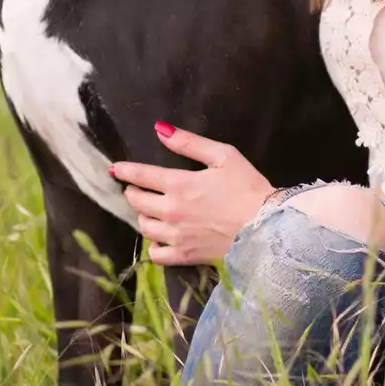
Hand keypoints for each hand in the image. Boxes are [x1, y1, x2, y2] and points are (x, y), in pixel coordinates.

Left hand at [108, 123, 273, 266]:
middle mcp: (172, 211)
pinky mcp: (185, 255)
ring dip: (143, 216)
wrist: (268, 227)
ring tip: (151, 210)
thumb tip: (161, 130)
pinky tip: (161, 238)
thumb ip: (189, 143)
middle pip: (136, 202)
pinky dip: (154, 245)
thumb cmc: (248, 188)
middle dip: (132, 192)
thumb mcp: (223, 156)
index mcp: (180, 184)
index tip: (116, 169)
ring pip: (144, 227)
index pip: (140, 175)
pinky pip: (157, 254)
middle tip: (137, 188)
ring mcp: (177, 236)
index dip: (125, 171)